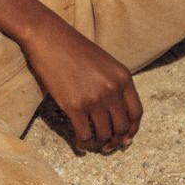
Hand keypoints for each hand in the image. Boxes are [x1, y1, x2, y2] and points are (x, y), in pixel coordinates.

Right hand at [21, 22, 142, 153]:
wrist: (48, 37)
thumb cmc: (73, 48)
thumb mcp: (104, 63)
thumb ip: (113, 84)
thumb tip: (115, 114)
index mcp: (123, 77)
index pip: (136, 113)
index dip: (132, 130)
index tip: (126, 138)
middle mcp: (112, 89)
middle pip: (122, 127)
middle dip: (116, 141)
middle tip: (108, 146)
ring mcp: (94, 99)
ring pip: (104, 134)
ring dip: (99, 145)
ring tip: (93, 145)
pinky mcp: (74, 106)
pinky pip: (84, 134)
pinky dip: (83, 143)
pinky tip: (80, 143)